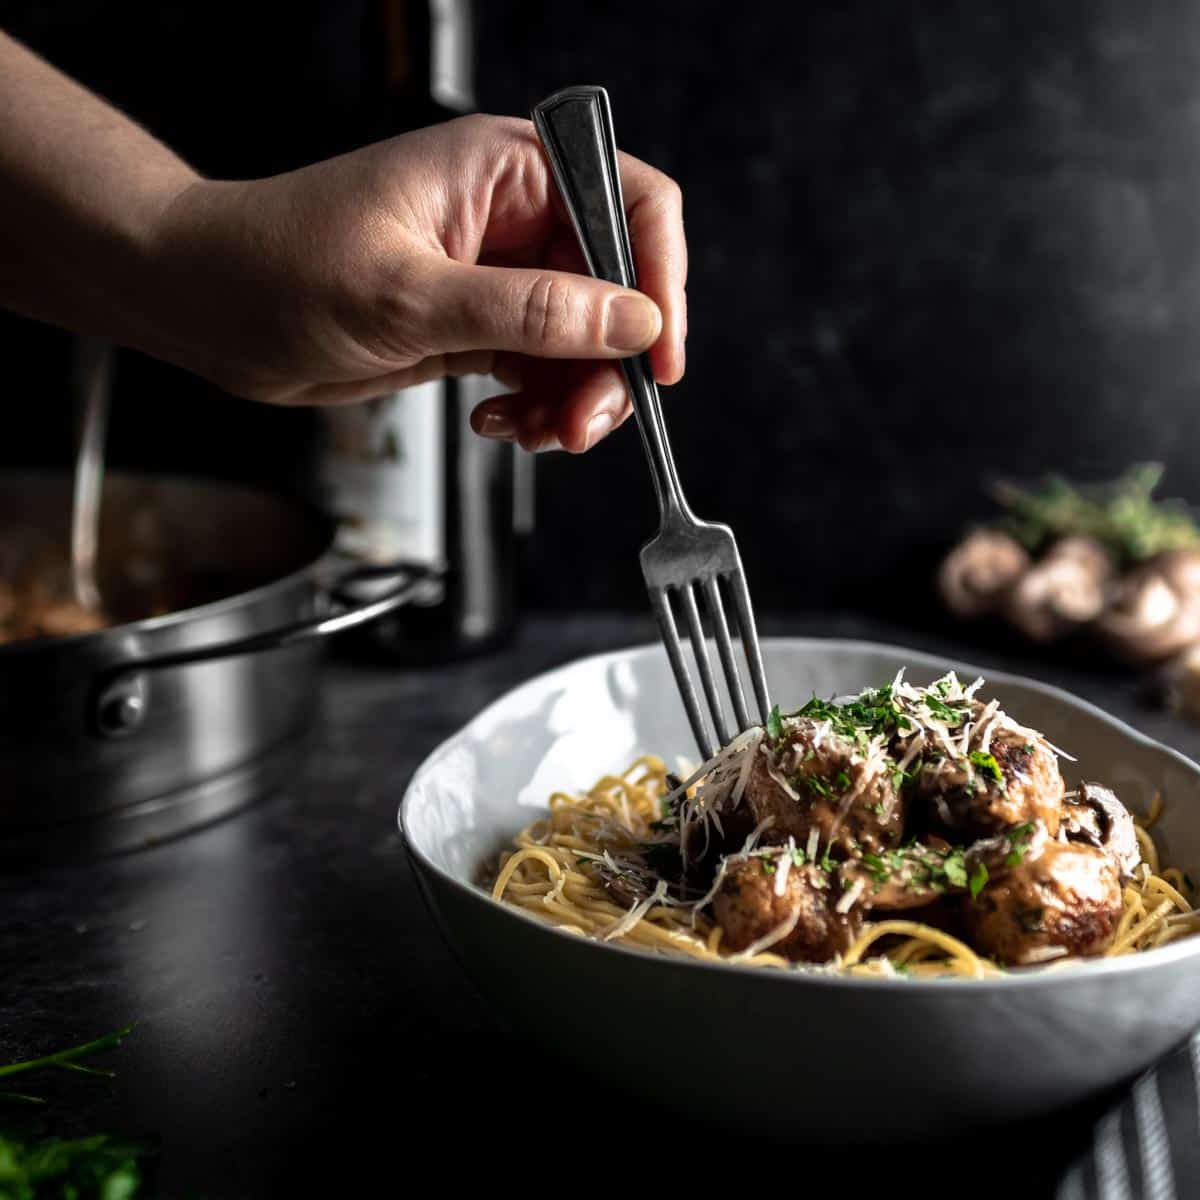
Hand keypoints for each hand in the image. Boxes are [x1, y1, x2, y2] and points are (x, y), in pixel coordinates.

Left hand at [150, 115, 686, 452]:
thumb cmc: (280, 265)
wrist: (210, 308)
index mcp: (504, 170)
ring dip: (574, 397)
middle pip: (616, 288)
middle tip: (582, 423)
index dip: (660, 278)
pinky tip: (497, 421)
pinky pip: (541, 370)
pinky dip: (536, 406)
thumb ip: (530, 310)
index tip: (660, 354)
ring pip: (584, 341)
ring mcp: (495, 277)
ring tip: (535, 432)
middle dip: (610, 363)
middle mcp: (511, 219)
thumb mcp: (411, 293)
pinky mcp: (475, 327)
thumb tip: (631, 320)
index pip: (629, 203)